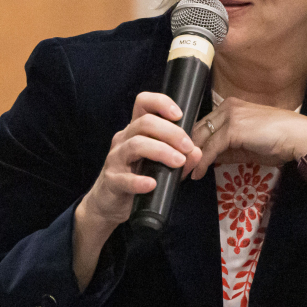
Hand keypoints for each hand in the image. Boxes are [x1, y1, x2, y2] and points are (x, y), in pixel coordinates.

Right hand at [72, 92, 201, 287]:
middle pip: (144, 122)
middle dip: (170, 132)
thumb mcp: (162, 167)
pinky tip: (152, 184)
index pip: (143, 104)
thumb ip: (181, 159)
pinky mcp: (111, 180)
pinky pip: (124, 178)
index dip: (160, 103)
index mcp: (135, 131)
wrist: (109, 204)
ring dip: (161, 151)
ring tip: (178, 162)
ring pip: (136, 144)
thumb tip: (198, 152)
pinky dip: (139, 181)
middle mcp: (124, 140)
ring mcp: (115, 159)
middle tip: (188, 146)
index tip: (179, 114)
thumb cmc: (137, 179)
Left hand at [187, 98, 306, 177]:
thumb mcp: (246, 145)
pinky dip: (202, 162)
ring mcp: (230, 116)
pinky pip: (211, 148)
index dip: (192, 143)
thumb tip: (208, 159)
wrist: (299, 137)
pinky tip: (197, 174)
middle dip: (186, 150)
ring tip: (183, 173)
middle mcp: (227, 107)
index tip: (185, 158)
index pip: (203, 125)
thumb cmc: (278, 141)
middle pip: (197, 130)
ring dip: (190, 158)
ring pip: (201, 138)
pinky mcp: (233, 128)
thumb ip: (226, 149)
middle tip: (177, 167)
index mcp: (230, 107)